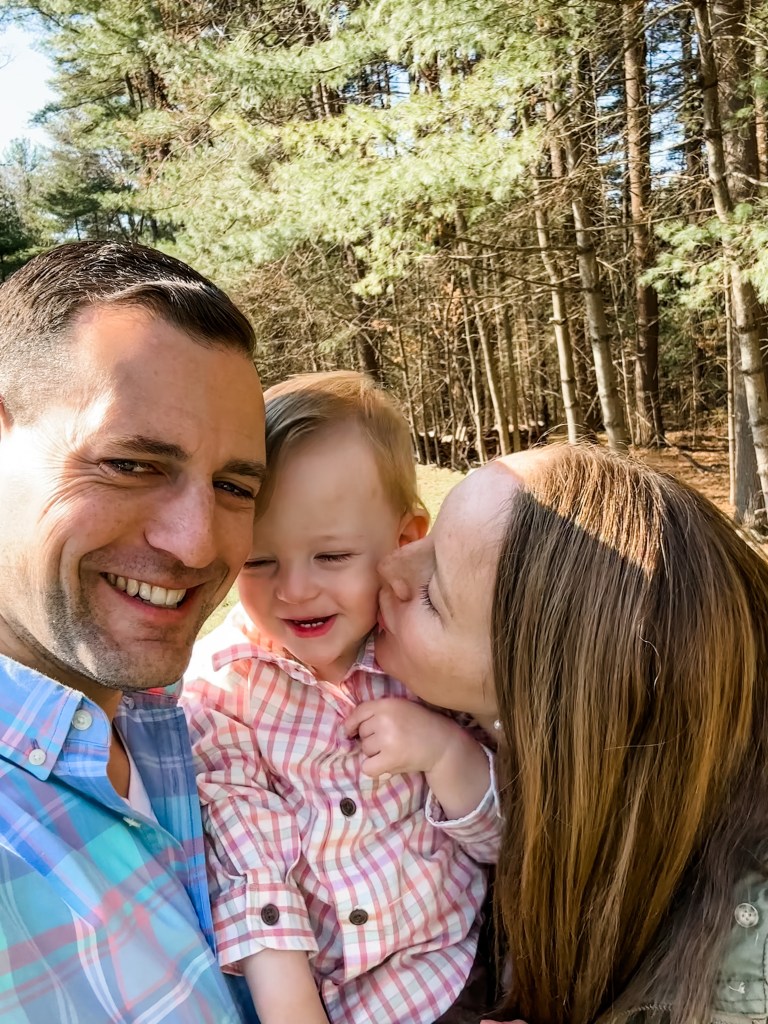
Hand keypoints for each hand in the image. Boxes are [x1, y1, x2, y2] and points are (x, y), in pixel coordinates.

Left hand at [344, 698, 463, 778]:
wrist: (441, 742)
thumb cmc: (419, 724)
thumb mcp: (399, 707)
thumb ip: (377, 712)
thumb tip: (348, 729)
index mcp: (387, 703)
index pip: (359, 712)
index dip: (352, 723)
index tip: (350, 731)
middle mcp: (385, 719)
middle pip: (362, 733)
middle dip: (371, 738)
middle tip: (390, 739)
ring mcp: (387, 739)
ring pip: (365, 750)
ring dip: (375, 753)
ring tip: (393, 749)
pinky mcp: (391, 758)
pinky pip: (368, 767)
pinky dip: (374, 768)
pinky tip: (386, 764)